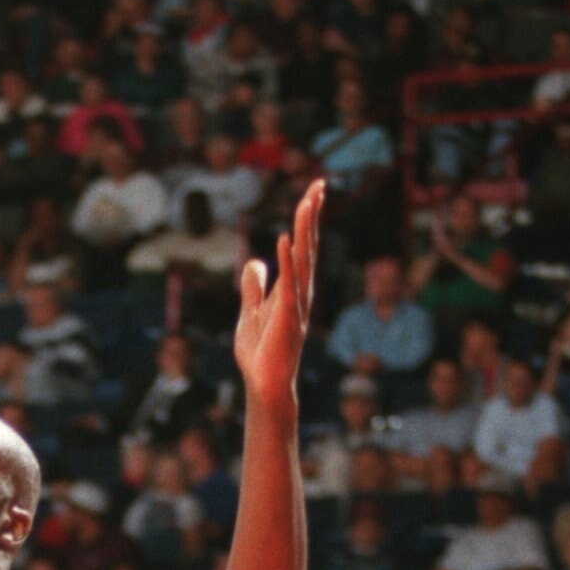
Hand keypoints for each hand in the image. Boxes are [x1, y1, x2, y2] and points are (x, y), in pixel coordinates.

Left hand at [234, 181, 322, 406]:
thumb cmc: (260, 353)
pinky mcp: (286, 318)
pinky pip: (288, 285)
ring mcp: (295, 305)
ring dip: (304, 230)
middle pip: (307, 246)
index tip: (313, 192)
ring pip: (303, 260)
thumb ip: (253, 287)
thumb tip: (254, 263)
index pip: (301, 247)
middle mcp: (300, 292)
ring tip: (308, 201)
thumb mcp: (251, 312)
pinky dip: (286, 262)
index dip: (307, 220)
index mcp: (292, 288)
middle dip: (312, 216)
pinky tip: (283, 239)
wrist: (263, 384)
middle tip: (319, 184)